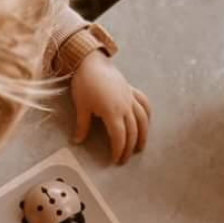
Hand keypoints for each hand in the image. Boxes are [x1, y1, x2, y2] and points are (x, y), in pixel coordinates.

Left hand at [70, 50, 150, 164]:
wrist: (90, 62)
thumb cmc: (84, 84)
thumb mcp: (82, 107)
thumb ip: (82, 126)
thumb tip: (77, 141)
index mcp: (112, 112)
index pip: (119, 137)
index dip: (119, 150)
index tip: (115, 160)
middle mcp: (125, 106)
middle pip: (132, 131)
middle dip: (129, 147)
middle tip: (124, 159)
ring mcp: (130, 97)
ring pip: (142, 119)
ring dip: (143, 134)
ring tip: (140, 147)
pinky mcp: (131, 90)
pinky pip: (143, 103)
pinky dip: (147, 114)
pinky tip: (146, 121)